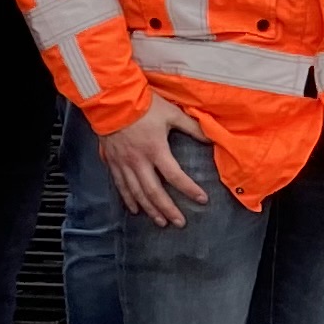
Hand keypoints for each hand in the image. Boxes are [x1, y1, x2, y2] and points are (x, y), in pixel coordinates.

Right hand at [100, 96, 210, 229]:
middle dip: (168, 210)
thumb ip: (192, 127)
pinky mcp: (113, 162)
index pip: (175, 176)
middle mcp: (139, 161)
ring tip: (161, 222)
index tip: (202, 200)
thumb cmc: (144, 105)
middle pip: (154, 192)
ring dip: (150, 210)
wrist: (112, 101)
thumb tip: (211, 138)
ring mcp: (124, 164)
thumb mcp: (172, 113)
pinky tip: (135, 210)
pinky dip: (129, 200)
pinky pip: (120, 186)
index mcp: (156, 150)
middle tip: (179, 223)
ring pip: (137, 193)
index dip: (189, 190)